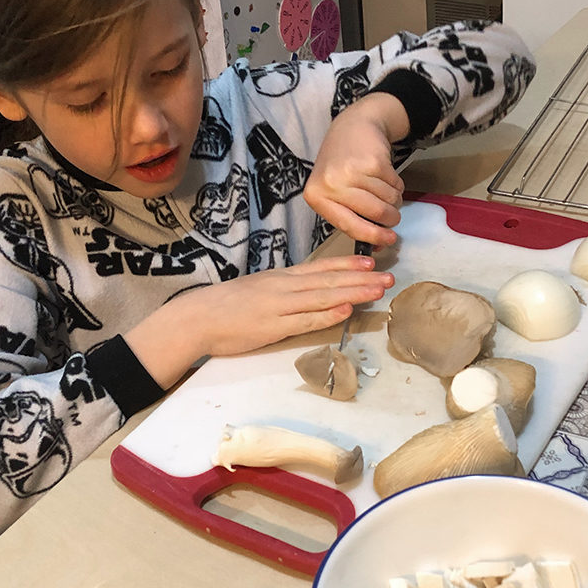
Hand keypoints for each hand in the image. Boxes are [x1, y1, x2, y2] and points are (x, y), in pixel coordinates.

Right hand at [124, 254, 393, 386]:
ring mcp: (280, 306)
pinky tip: (346, 310)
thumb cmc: (224, 307)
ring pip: (324, 296)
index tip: (371, 261)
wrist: (197, 317)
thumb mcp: (257, 291)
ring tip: (379, 289)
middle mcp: (285, 287)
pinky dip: (327, 314)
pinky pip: (305, 319)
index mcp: (281, 279)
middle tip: (390, 276)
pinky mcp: (273, 326)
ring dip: (354, 292)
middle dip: (362, 278)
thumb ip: (282, 292)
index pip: (321, 269)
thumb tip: (305, 293)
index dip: (348, 265)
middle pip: (329, 280)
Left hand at [303, 92, 409, 247]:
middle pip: (375, 214)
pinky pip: (396, 185)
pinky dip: (397, 185)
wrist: (352, 127)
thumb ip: (352, 219)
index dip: (372, 236)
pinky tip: (385, 174)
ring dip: (394, 200)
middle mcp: (332, 184)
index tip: (389, 240)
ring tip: (384, 189)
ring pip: (389, 200)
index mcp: (317, 197)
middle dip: (391, 218)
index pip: (349, 226)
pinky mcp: (373, 161)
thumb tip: (379, 246)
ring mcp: (353, 171)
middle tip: (393, 217)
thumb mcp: (335, 193)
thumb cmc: (342, 166)